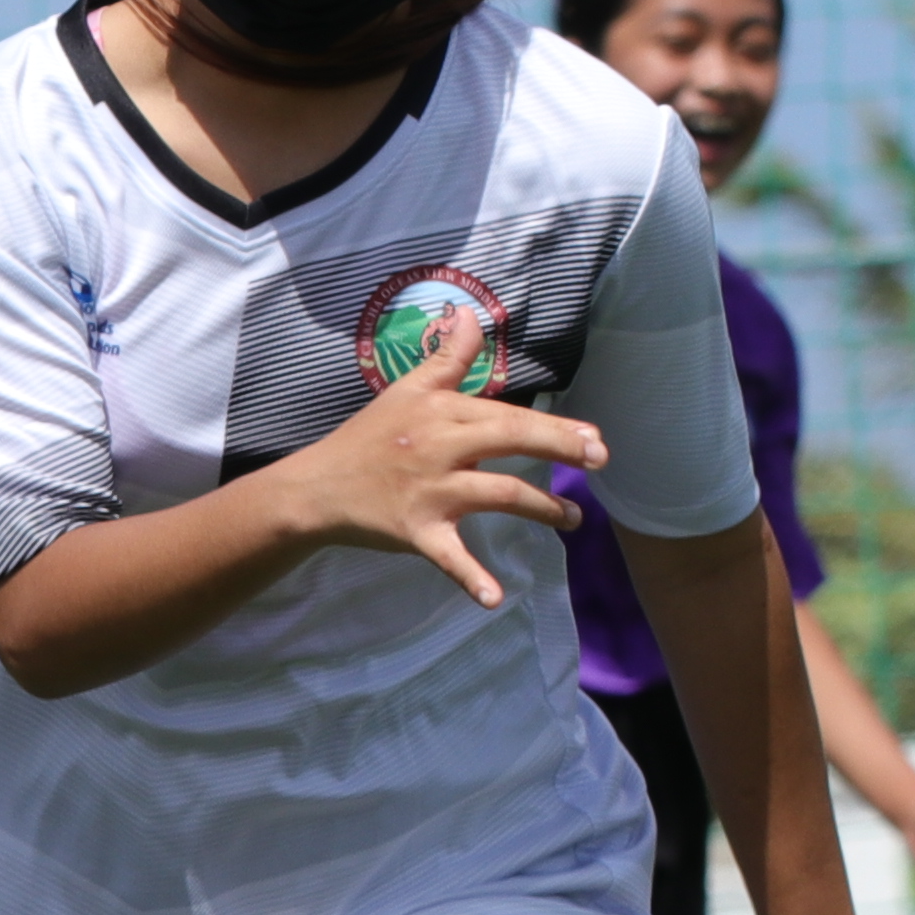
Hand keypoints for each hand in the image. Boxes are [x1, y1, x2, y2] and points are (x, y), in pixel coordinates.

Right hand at [268, 305, 603, 609]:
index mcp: (441, 414)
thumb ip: (447, 358)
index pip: (507, 414)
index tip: (593, 437)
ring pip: (497, 496)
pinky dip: (471, 578)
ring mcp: (429, 492)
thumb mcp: (406, 390)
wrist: (316, 488)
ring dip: (542, 509)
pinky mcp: (415, 531)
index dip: (553, 426)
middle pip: (509, 440)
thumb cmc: (367, 439)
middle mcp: (440, 448)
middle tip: (598, 460)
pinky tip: (495, 599)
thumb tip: (470, 315)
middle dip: (558, 448)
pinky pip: (449, 557)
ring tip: (574, 519)